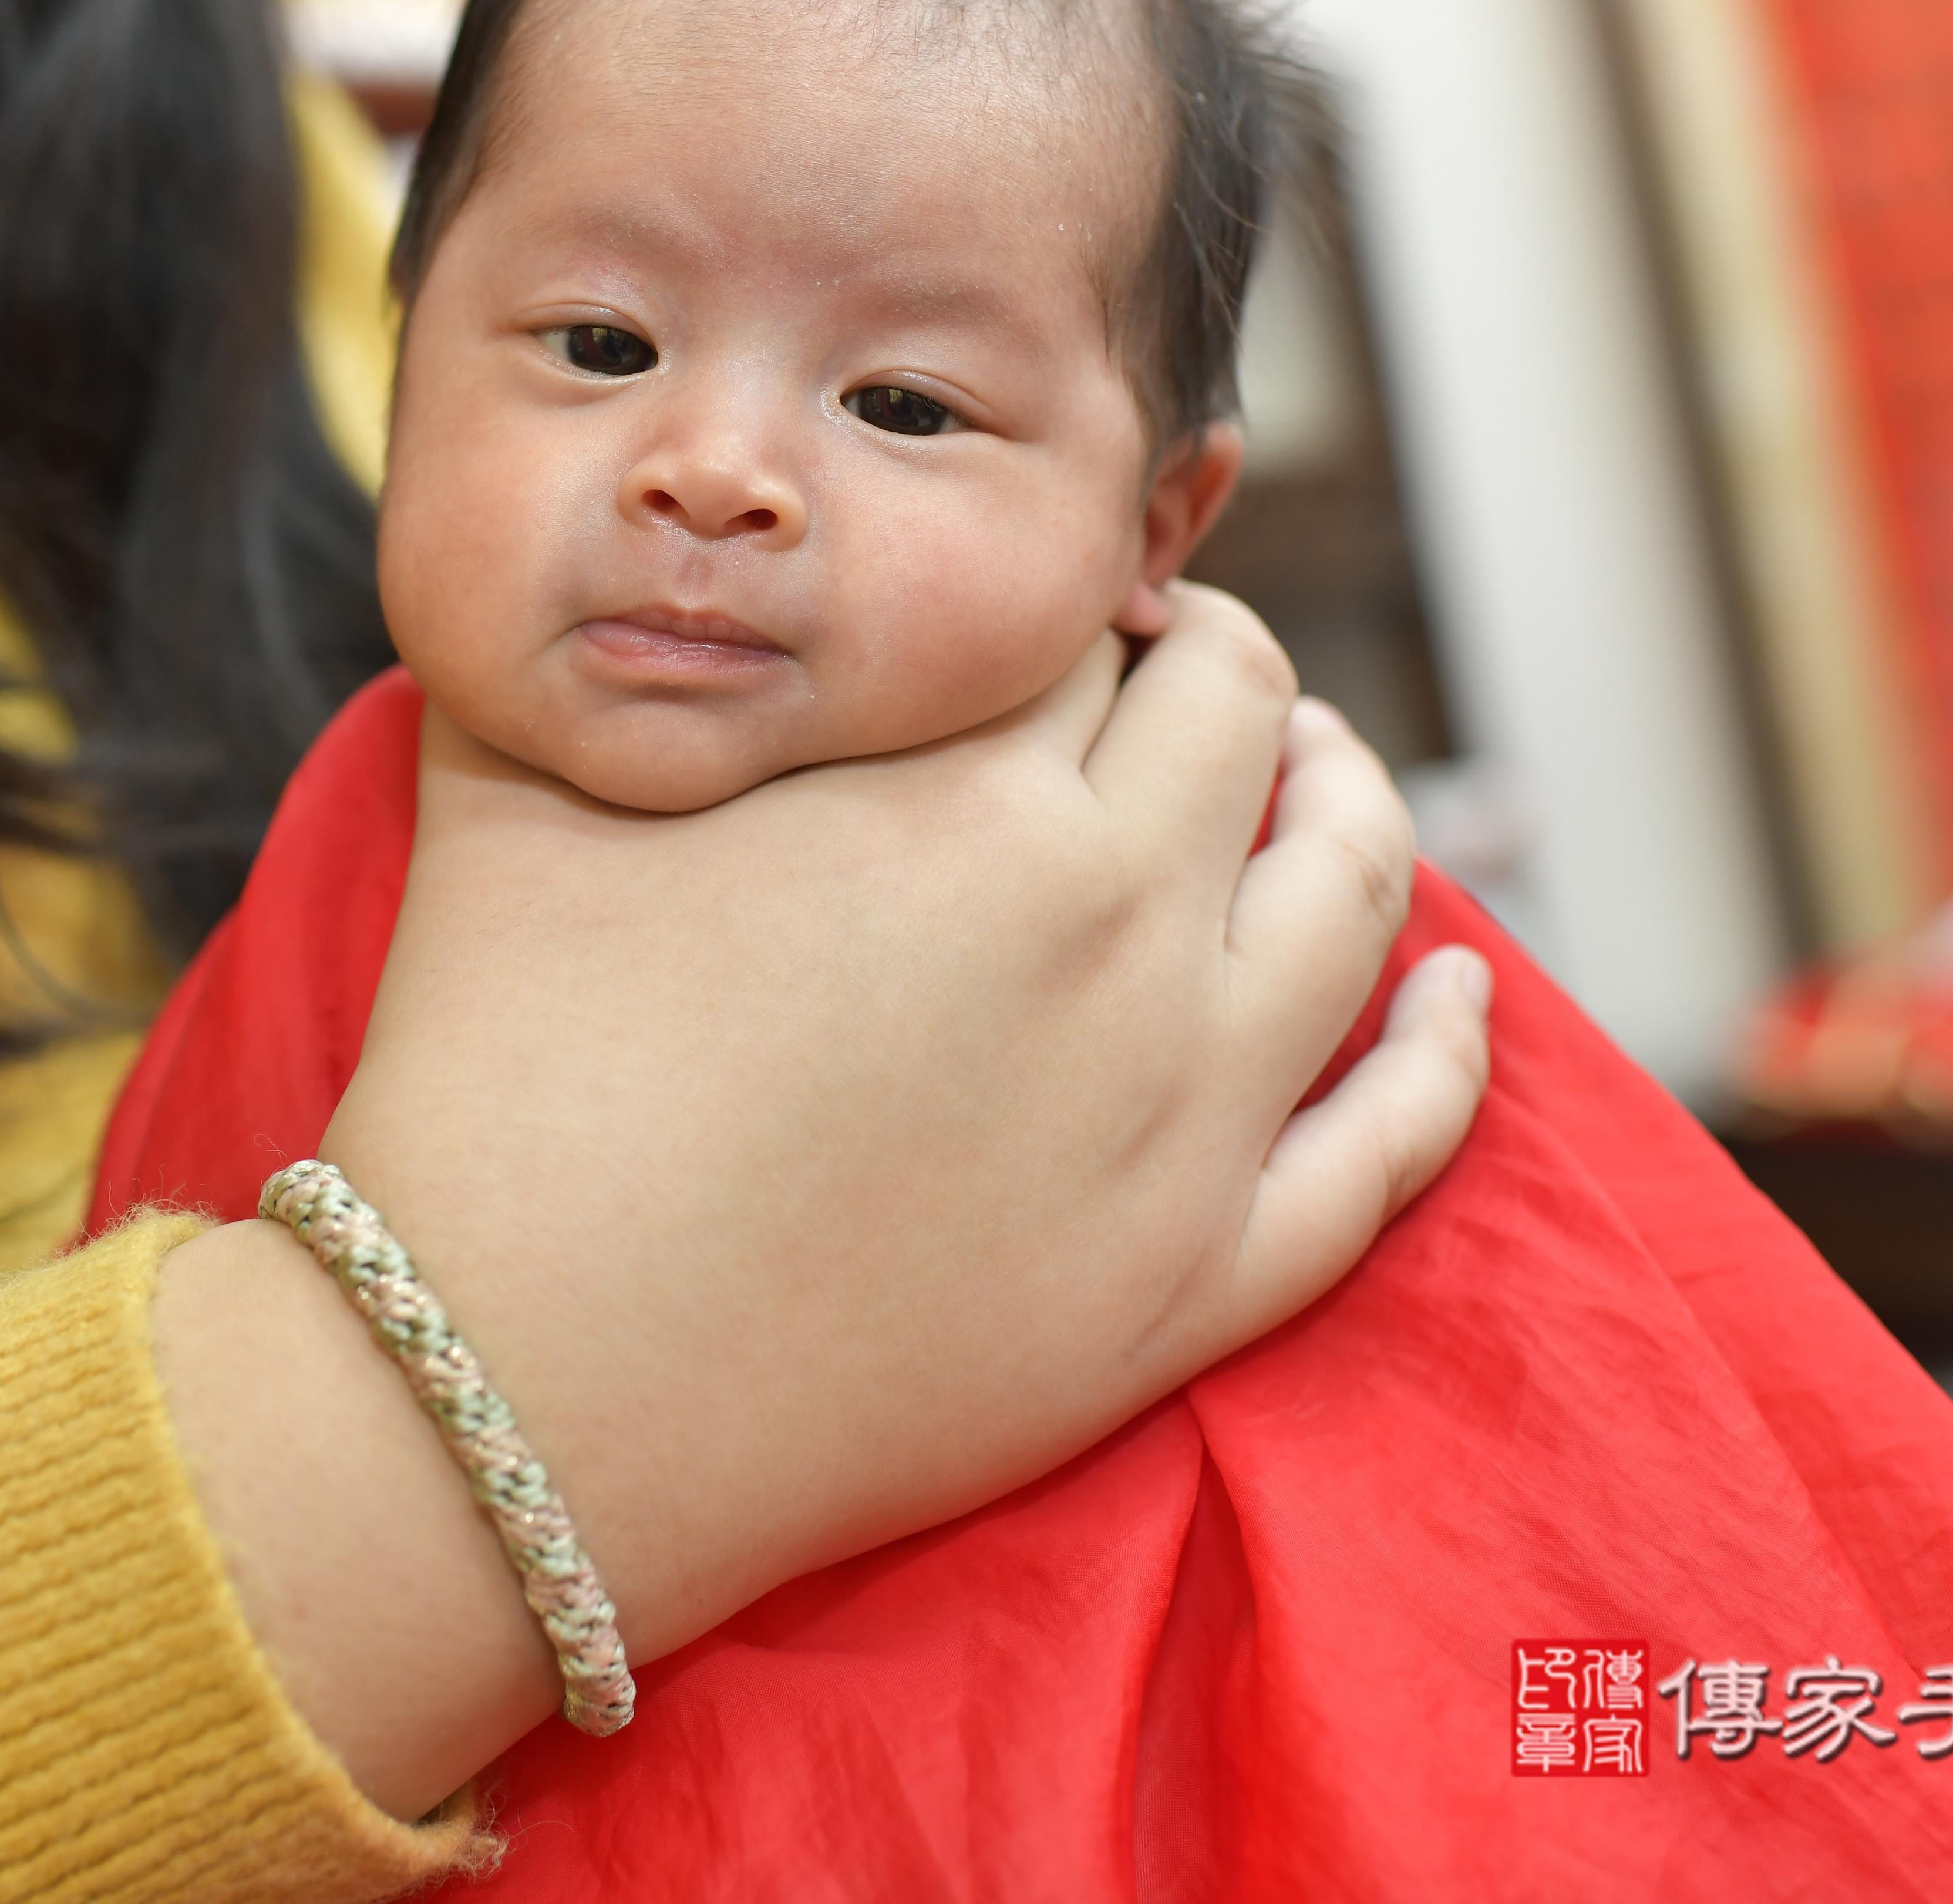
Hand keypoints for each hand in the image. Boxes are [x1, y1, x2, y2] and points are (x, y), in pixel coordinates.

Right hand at [150, 586, 1489, 1812]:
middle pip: (1244, 720)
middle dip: (1210, 663)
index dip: (1058, 591)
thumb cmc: (494, 1079)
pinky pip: (1386, 1153)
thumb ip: (586, 641)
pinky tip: (1458, 990)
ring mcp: (1176, 1119)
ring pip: (1353, 897)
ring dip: (1346, 801)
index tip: (1029, 606)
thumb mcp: (506, 788)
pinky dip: (1445, 1052)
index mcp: (964, 792)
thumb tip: (613, 559)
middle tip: (1154, 665)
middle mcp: (1113, 929)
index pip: (1082, 620)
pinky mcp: (1189, 1288)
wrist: (506, 1393)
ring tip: (1312, 774)